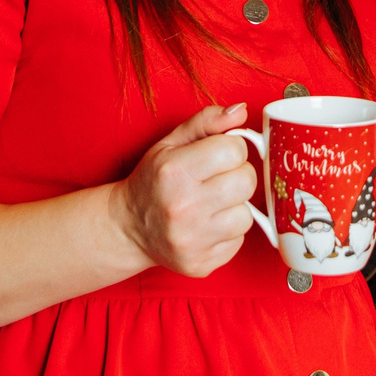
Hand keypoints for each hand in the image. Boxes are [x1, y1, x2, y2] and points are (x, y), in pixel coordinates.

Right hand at [108, 103, 258, 276]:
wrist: (129, 228)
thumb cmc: (153, 181)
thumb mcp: (171, 143)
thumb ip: (207, 122)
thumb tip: (241, 111)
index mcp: (174, 171)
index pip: (234, 150)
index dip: (231, 149)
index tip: (218, 156)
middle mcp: (183, 207)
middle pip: (246, 181)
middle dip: (237, 176)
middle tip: (217, 179)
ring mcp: (192, 240)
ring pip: (246, 215)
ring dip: (234, 207)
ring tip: (211, 204)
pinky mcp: (201, 264)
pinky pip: (238, 241)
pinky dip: (228, 232)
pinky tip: (207, 225)